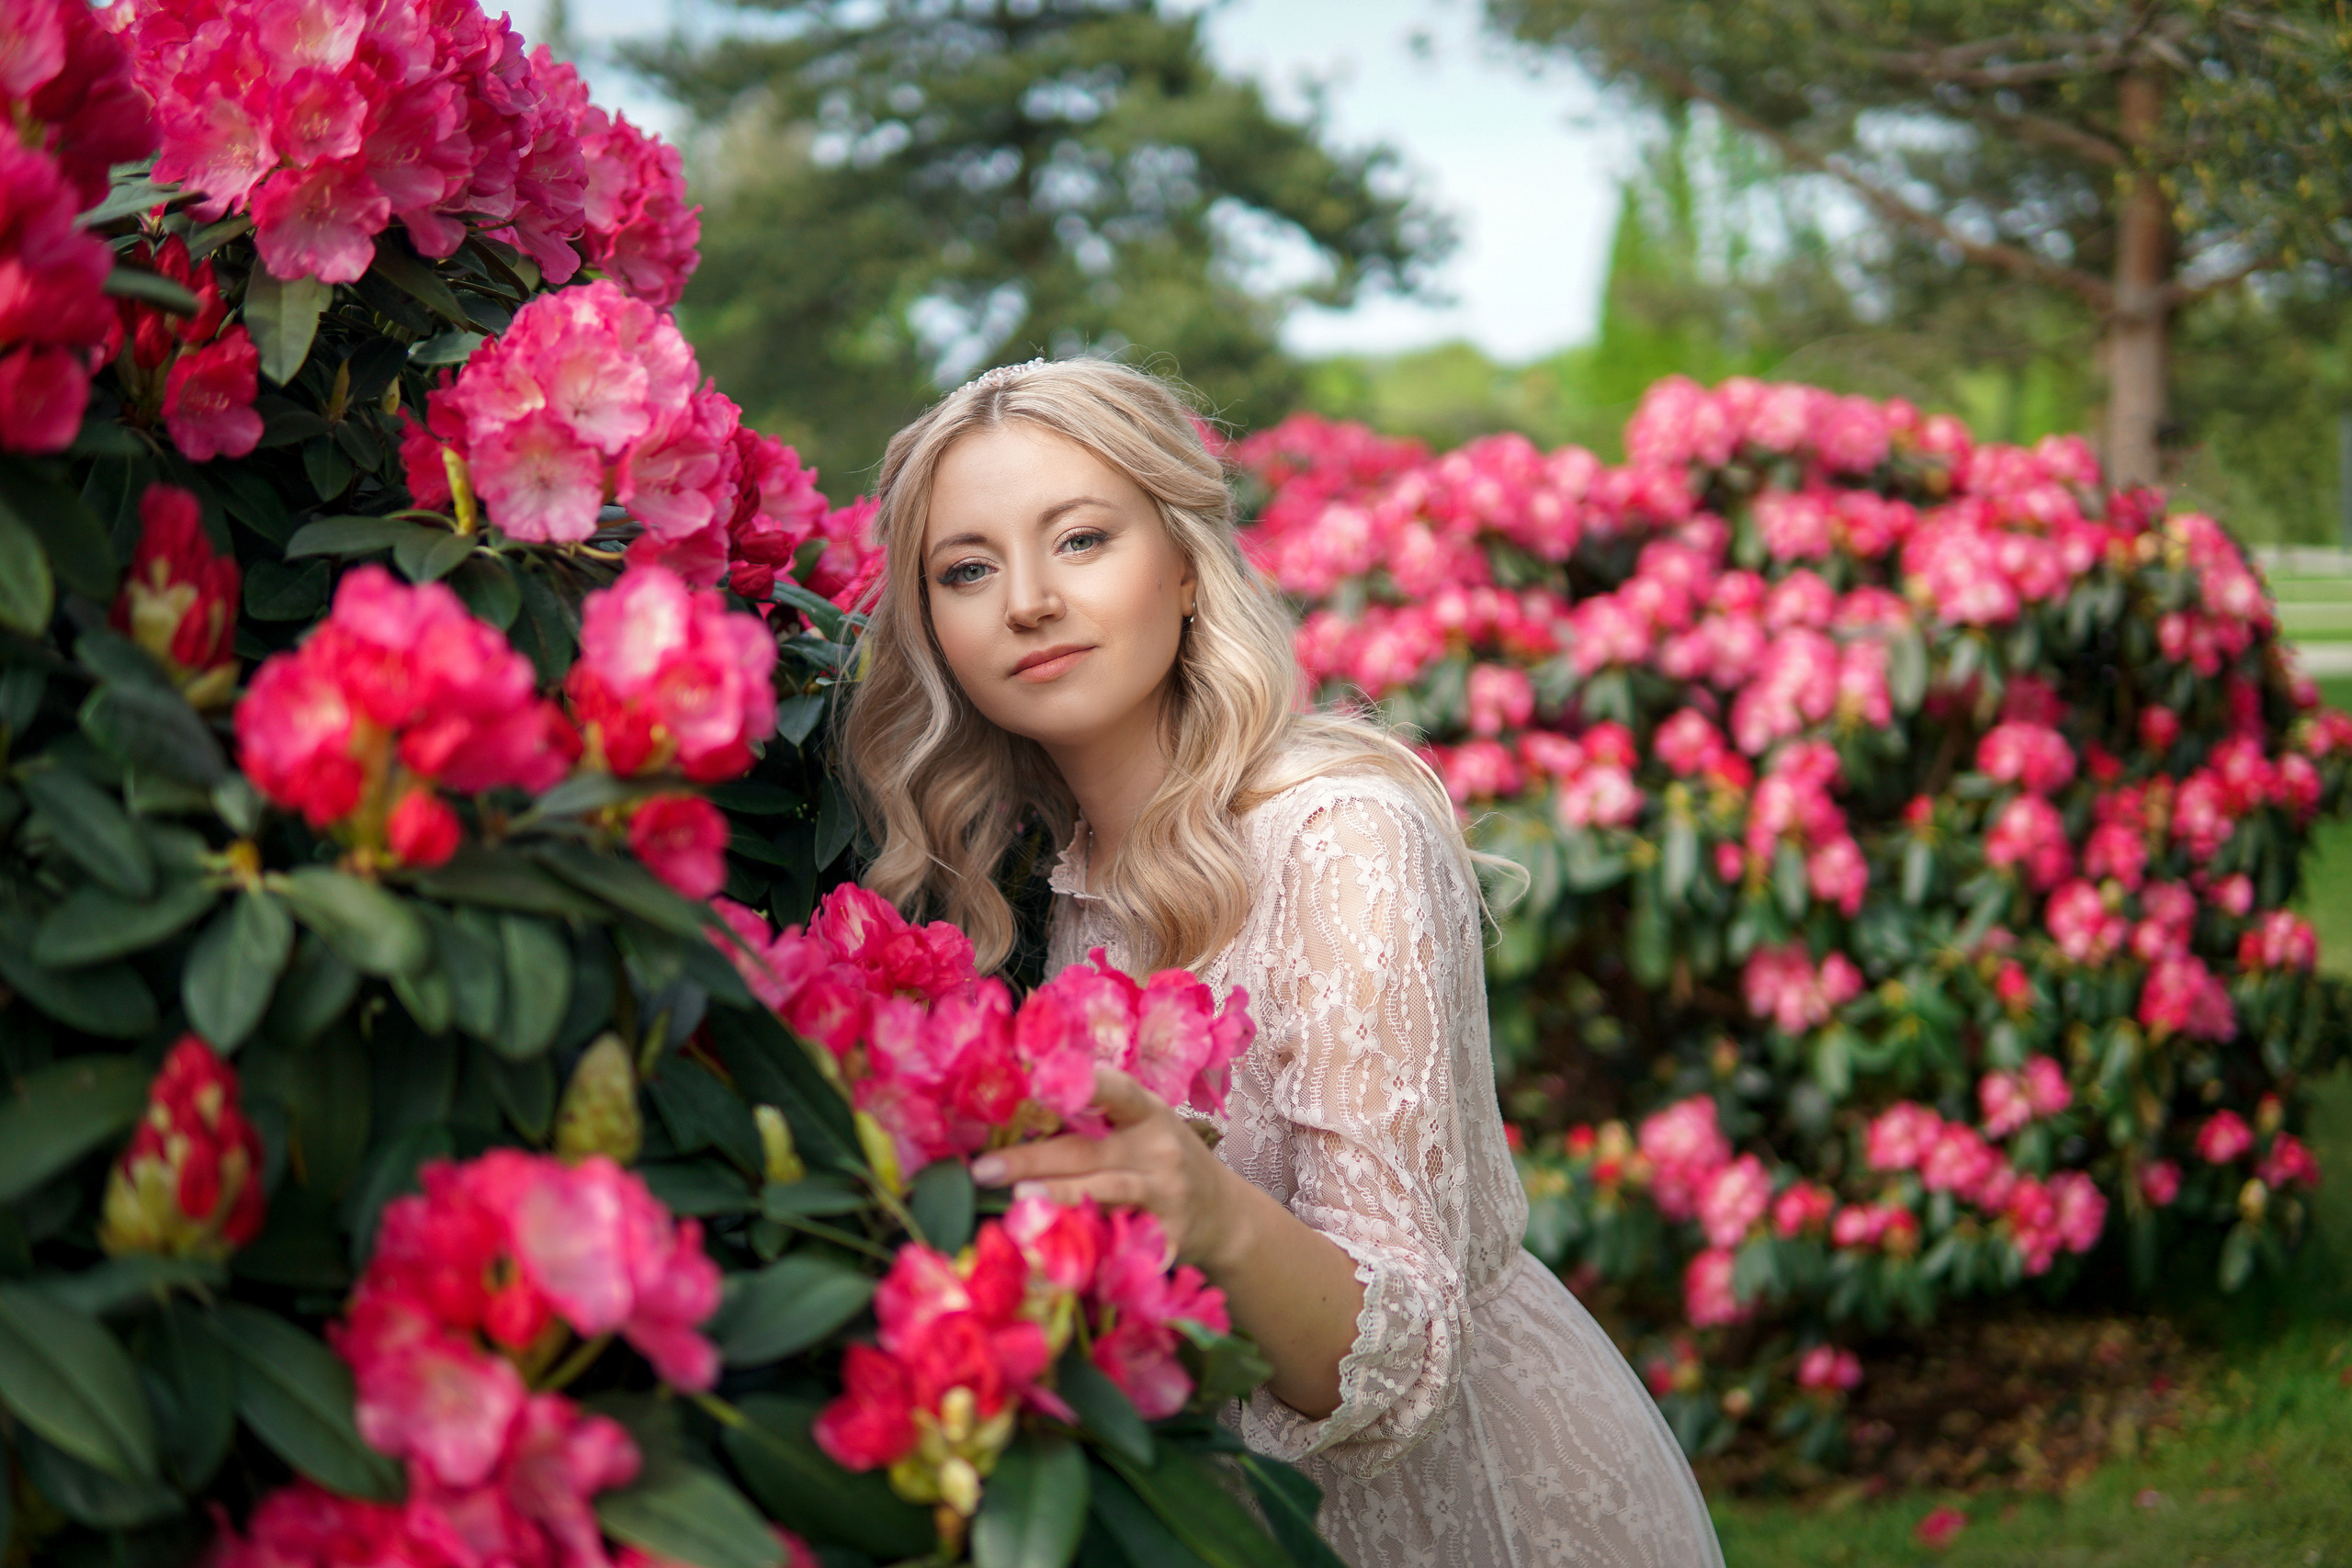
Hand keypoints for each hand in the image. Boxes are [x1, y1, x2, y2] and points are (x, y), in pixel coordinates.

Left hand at [970, 1066, 1243, 1273]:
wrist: (1225, 1217)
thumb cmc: (1163, 1162)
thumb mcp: (1144, 1129)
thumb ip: (1097, 1121)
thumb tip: (1017, 1112)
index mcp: (1150, 1114)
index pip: (1117, 1091)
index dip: (1083, 1084)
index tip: (1040, 1080)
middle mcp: (1159, 1151)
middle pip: (1086, 1152)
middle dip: (1031, 1159)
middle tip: (984, 1168)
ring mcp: (1165, 1197)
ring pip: (1103, 1194)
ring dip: (1057, 1196)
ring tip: (1017, 1200)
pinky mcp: (1167, 1240)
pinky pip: (1119, 1241)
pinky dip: (1085, 1245)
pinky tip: (1049, 1251)